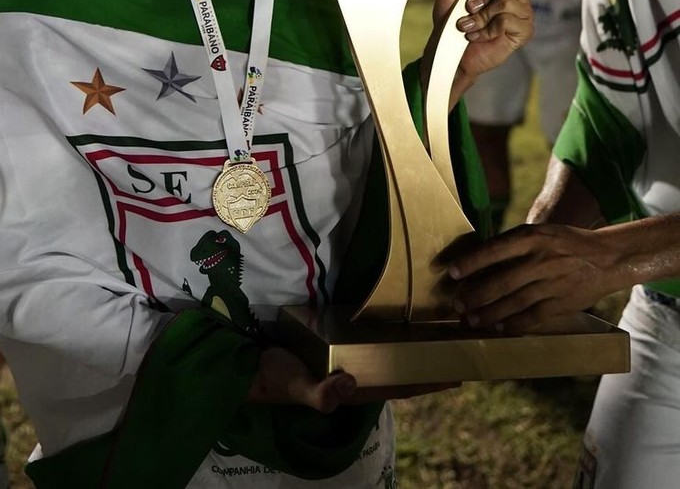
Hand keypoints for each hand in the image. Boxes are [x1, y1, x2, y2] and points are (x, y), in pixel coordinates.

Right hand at [247, 345, 457, 410]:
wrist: (252, 365)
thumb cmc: (276, 377)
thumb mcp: (295, 385)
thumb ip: (319, 392)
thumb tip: (349, 383)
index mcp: (358, 388)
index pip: (405, 385)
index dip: (433, 381)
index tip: (462, 372)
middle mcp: (361, 374)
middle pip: (406, 370)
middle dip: (432, 362)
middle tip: (461, 342)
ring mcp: (351, 360)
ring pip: (393, 356)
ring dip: (416, 347)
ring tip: (440, 330)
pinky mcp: (338, 344)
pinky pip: (373, 341)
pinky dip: (391, 334)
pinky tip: (401, 321)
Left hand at [432, 0, 551, 98]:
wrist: (447, 49)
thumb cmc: (451, 16)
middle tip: (470, 4)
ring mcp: (523, 15)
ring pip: (509, 1)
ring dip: (482, 13)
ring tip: (468, 22)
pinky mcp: (522, 32)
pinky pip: (508, 20)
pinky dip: (485, 27)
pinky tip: (476, 33)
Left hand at [446, 222, 621, 333]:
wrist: (607, 257)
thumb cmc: (565, 242)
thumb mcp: (541, 232)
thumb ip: (515, 244)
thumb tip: (480, 258)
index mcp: (532, 237)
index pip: (494, 250)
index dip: (471, 262)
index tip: (451, 272)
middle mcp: (541, 259)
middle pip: (502, 281)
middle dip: (476, 295)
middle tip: (456, 305)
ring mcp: (553, 283)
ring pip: (515, 302)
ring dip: (490, 314)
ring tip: (471, 320)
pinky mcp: (563, 303)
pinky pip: (534, 317)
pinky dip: (514, 324)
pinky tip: (499, 329)